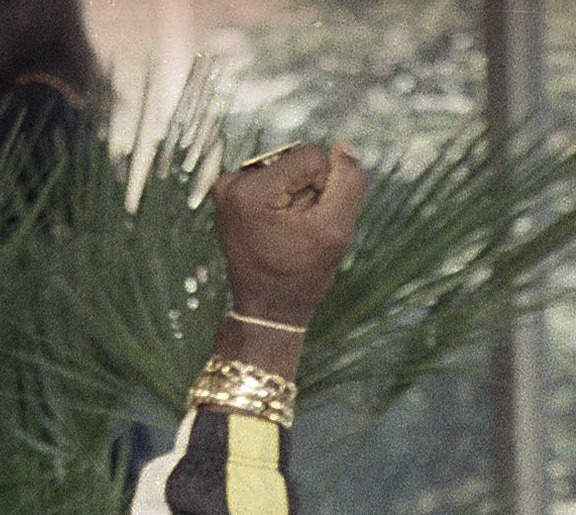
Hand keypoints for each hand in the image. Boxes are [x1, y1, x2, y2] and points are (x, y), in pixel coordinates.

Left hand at [212, 141, 366, 332]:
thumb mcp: (335, 231)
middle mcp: (230, 182)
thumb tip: (343, 144)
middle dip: (309, 192)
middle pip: (297, 159)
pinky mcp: (231, 192)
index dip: (326, 187)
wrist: (267, 308)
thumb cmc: (301, 275)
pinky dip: (284, 199)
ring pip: (288, 168)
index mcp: (249, 191)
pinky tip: (278, 228)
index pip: (311, 155)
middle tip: (297, 232)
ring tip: (288, 232)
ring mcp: (227, 187)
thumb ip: (348, 184)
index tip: (311, 223)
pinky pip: (275, 178)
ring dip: (298, 197)